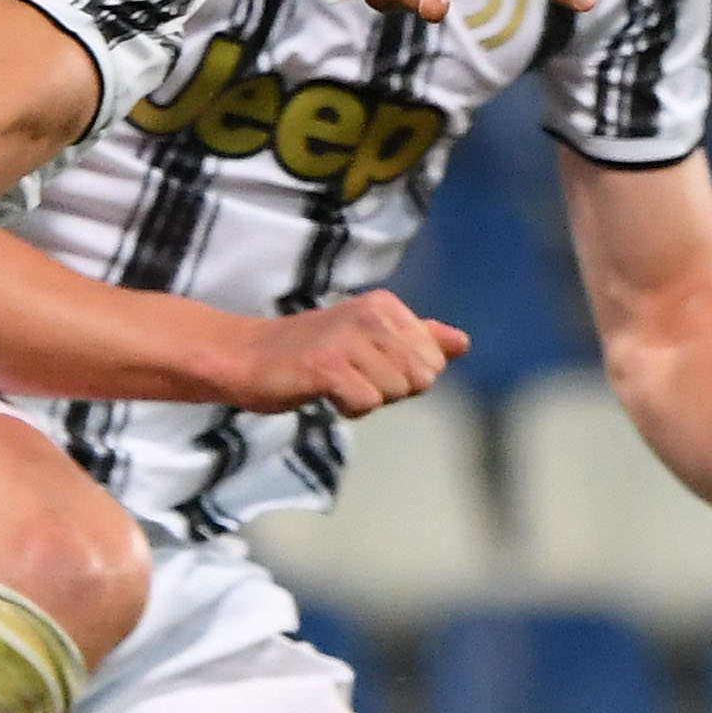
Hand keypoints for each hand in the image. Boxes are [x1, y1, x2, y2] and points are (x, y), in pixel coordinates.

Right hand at [222, 290, 469, 415]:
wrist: (247, 356)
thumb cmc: (313, 352)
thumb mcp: (372, 340)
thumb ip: (420, 340)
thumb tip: (463, 342)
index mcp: (385, 305)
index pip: (433, 363)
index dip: (403, 376)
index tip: (365, 363)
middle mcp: (370, 314)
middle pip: (420, 380)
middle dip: (390, 389)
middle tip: (350, 374)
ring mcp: (347, 338)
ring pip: (395, 393)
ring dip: (366, 398)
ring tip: (334, 379)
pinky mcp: (326, 365)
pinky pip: (366, 403)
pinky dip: (347, 407)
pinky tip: (323, 390)